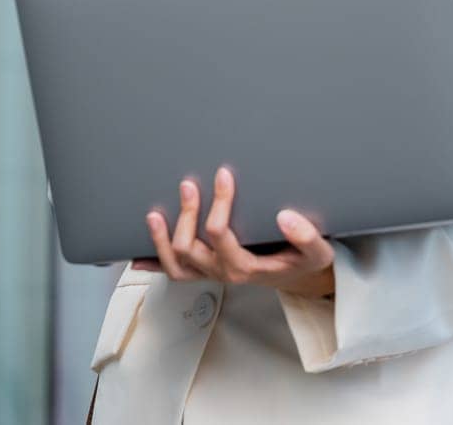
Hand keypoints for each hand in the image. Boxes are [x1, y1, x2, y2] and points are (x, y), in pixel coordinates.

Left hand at [133, 166, 335, 297]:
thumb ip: (307, 236)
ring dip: (161, 240)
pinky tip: (136, 256)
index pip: (220, 234)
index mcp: (245, 266)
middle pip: (189, 247)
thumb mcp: (317, 252)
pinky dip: (154, 264)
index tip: (223, 175)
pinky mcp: (205, 271)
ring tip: (154, 215)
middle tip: (188, 185)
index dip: (218, 203)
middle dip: (186, 215)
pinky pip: (174, 273)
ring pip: (176, 264)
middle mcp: (222, 272)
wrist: (298, 277)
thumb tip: (286, 216)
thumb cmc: (303, 260)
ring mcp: (211, 273)